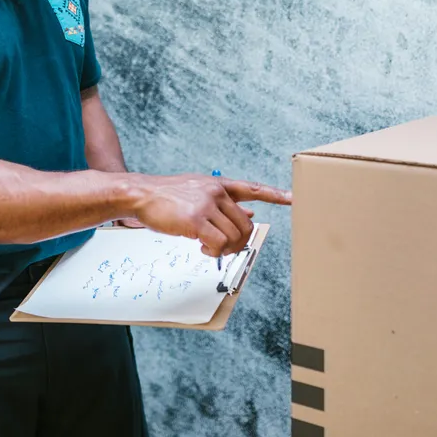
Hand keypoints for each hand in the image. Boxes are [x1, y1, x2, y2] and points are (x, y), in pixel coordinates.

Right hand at [127, 174, 290, 257]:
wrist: (142, 193)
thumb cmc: (167, 196)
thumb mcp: (197, 192)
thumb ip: (222, 202)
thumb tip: (251, 214)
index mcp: (219, 184)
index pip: (252, 188)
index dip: (275, 194)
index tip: (294, 198)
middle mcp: (216, 192)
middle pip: (246, 223)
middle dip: (240, 242)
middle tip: (223, 248)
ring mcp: (206, 205)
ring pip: (234, 236)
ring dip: (225, 249)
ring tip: (208, 248)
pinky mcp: (196, 220)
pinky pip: (219, 243)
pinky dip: (213, 252)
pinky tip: (201, 249)